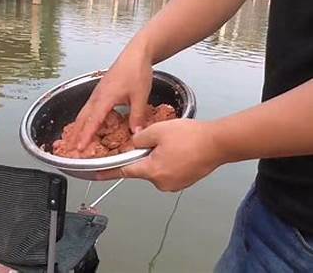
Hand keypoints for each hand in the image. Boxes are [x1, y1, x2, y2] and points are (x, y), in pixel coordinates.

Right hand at [70, 39, 153, 149]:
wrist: (136, 54)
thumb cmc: (137, 71)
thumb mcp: (140, 96)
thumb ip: (137, 116)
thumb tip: (136, 134)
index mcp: (105, 98)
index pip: (93, 121)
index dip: (86, 136)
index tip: (80, 147)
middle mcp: (97, 96)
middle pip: (82, 118)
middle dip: (76, 134)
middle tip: (71, 148)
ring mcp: (97, 93)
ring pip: (83, 113)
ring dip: (78, 126)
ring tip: (73, 139)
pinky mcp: (100, 91)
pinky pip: (88, 107)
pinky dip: (84, 118)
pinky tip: (86, 123)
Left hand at [93, 119, 225, 191]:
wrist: (219, 143)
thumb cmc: (192, 137)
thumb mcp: (158, 130)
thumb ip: (139, 138)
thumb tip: (133, 144)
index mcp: (152, 171)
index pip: (124, 172)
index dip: (108, 171)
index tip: (96, 174)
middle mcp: (162, 182)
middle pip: (142, 168)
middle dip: (145, 154)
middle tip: (159, 140)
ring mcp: (174, 184)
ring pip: (156, 168)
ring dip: (158, 157)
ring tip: (174, 144)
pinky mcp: (183, 182)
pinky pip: (168, 170)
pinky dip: (169, 161)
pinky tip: (179, 150)